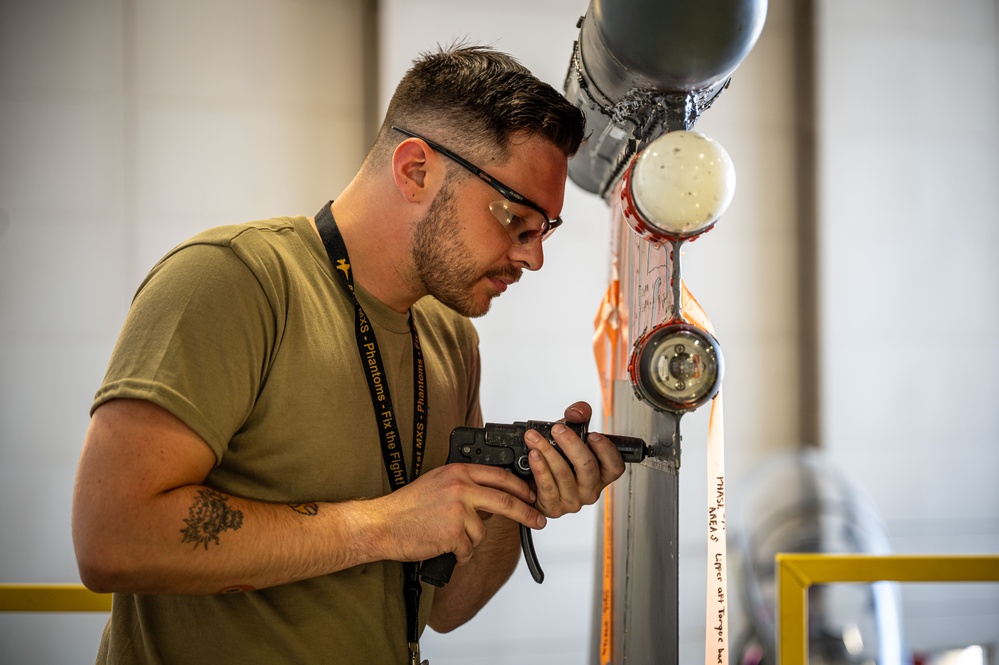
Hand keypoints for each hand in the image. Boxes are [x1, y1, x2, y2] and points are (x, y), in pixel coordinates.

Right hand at [368, 463, 545, 564]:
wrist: (383, 524)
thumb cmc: (407, 506)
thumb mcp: (438, 482)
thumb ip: (464, 485)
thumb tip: (492, 499)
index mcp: (458, 472)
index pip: (499, 476)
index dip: (520, 487)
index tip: (531, 495)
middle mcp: (461, 488)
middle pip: (506, 501)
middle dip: (527, 513)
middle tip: (538, 520)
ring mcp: (459, 511)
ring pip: (483, 531)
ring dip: (470, 540)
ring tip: (447, 536)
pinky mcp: (454, 533)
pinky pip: (468, 549)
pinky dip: (459, 554)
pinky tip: (443, 547)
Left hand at [524, 401, 625, 517]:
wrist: (532, 480)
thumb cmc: (557, 457)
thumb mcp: (570, 432)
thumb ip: (579, 416)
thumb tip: (576, 413)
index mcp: (600, 474)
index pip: (615, 466)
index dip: (606, 450)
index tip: (592, 435)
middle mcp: (589, 489)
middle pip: (587, 466)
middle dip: (570, 443)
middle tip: (556, 429)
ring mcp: (573, 501)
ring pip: (563, 474)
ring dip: (547, 451)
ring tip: (535, 438)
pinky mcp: (554, 508)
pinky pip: (547, 487)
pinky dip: (539, 468)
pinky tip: (534, 456)